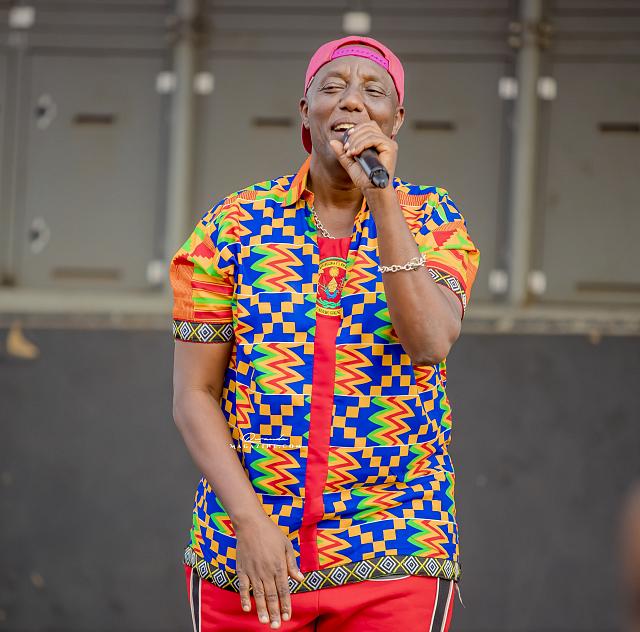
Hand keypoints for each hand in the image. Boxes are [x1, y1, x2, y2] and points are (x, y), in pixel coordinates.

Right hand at [235, 513, 304, 627]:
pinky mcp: (242, 569)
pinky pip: (243, 587)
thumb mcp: (286, 545)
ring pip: (258, 595)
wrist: (250, 523)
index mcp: (279, 566)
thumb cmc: (271, 533)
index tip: (287, 617)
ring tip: (265, 622)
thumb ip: (292, 564)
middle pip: (271, 596)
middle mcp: (266, 571)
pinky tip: (247, 609)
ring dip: (262, 610)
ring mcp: (253, 571)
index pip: (284, 590)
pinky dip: (244, 598)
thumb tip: (300, 579)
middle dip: (275, 612)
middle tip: (276, 626)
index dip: (286, 605)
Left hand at [329, 121, 398, 191]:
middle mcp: (384, 141)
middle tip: (347, 149)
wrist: (372, 190)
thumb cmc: (364, 179)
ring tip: (350, 153)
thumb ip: (342, 153)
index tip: (346, 143)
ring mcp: (388, 143)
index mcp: (377, 142)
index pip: (367, 126)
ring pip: (370, 132)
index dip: (356, 130)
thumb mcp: (349, 164)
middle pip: (368, 126)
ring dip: (356, 141)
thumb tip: (332, 141)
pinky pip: (374, 139)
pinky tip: (355, 153)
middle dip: (354, 136)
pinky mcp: (390, 147)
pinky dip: (362, 144)